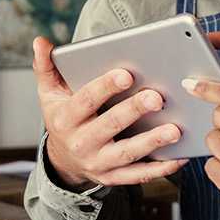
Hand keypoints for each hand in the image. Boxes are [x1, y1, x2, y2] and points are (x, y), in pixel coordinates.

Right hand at [33, 36, 187, 188]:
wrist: (62, 159)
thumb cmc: (63, 117)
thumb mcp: (48, 93)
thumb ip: (45, 67)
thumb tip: (40, 41)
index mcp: (66, 118)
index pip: (85, 100)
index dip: (105, 87)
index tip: (127, 74)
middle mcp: (81, 142)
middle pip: (110, 126)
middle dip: (134, 111)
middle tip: (157, 98)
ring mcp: (98, 162)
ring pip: (127, 153)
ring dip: (152, 142)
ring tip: (175, 129)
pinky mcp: (113, 177)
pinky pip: (138, 175)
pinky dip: (160, 169)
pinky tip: (179, 157)